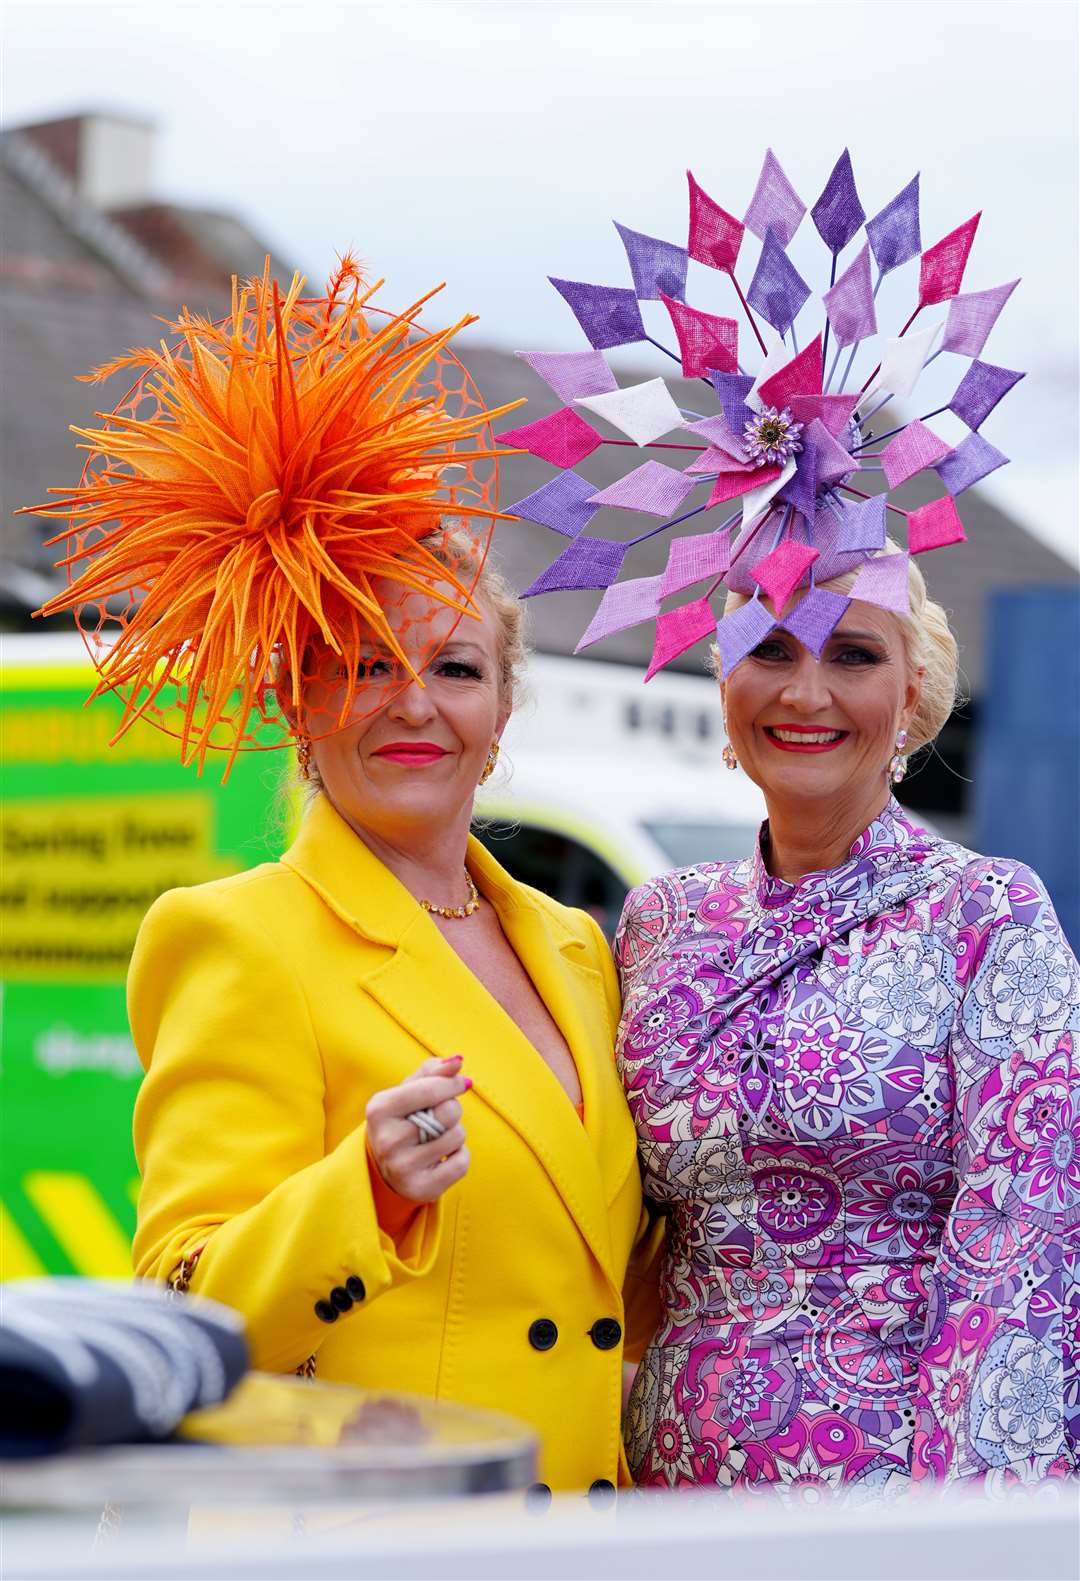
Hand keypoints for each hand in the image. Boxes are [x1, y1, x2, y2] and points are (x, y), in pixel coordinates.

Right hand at [365, 1055, 470, 1202]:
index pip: (430, 1089)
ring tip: (436, 1138)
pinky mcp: (420, 1189)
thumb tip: (457, 1060)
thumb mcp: (407, 1091)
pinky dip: (459, 1156)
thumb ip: (432, 1071)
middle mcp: (387, 1140)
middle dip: (452, 1109)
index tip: (461, 1083)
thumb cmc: (402, 1119)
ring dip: (455, 1133)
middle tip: (438, 1117)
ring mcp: (402, 1168)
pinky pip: (462, 1163)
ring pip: (457, 1136)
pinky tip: (441, 1158)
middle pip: (448, 1112)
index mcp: (379, 1109)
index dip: (453, 1083)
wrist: (384, 1167)